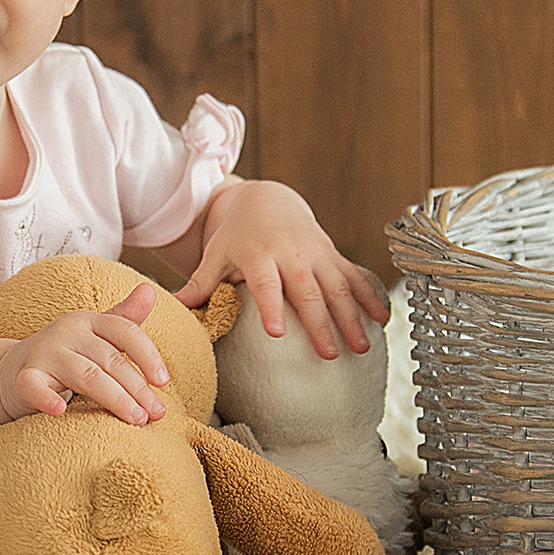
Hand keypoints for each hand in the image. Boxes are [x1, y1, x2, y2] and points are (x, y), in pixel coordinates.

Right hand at [0, 282, 172, 423]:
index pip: (125, 331)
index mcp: (89, 320)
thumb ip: (125, 318)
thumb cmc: (67, 354)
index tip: (164, 382)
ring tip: (136, 418)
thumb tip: (150, 290)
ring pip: (85, 375)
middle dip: (138, 388)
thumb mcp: (96, 334)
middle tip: (156, 413)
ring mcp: (45, 353)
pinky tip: (60, 410)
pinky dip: (46, 398)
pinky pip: (34, 387)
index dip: (148, 355)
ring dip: (114, 398)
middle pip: (110, 359)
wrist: (13, 370)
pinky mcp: (24, 377)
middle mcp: (67, 332)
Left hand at [171, 180, 390, 359]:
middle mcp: (291, 255)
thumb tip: (171, 307)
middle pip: (307, 291)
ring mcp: (317, 254)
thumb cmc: (237, 235)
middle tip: (329, 354)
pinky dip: (370, 296)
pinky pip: (355, 276)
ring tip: (360, 348)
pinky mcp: (333, 254)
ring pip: (338, 286)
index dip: (270, 307)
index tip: (275, 333)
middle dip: (320, 322)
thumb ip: (199, 283)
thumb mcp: (215, 254)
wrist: (267, 200)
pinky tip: (382, 320)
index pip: (265, 284)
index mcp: (259, 256)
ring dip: (351, 317)